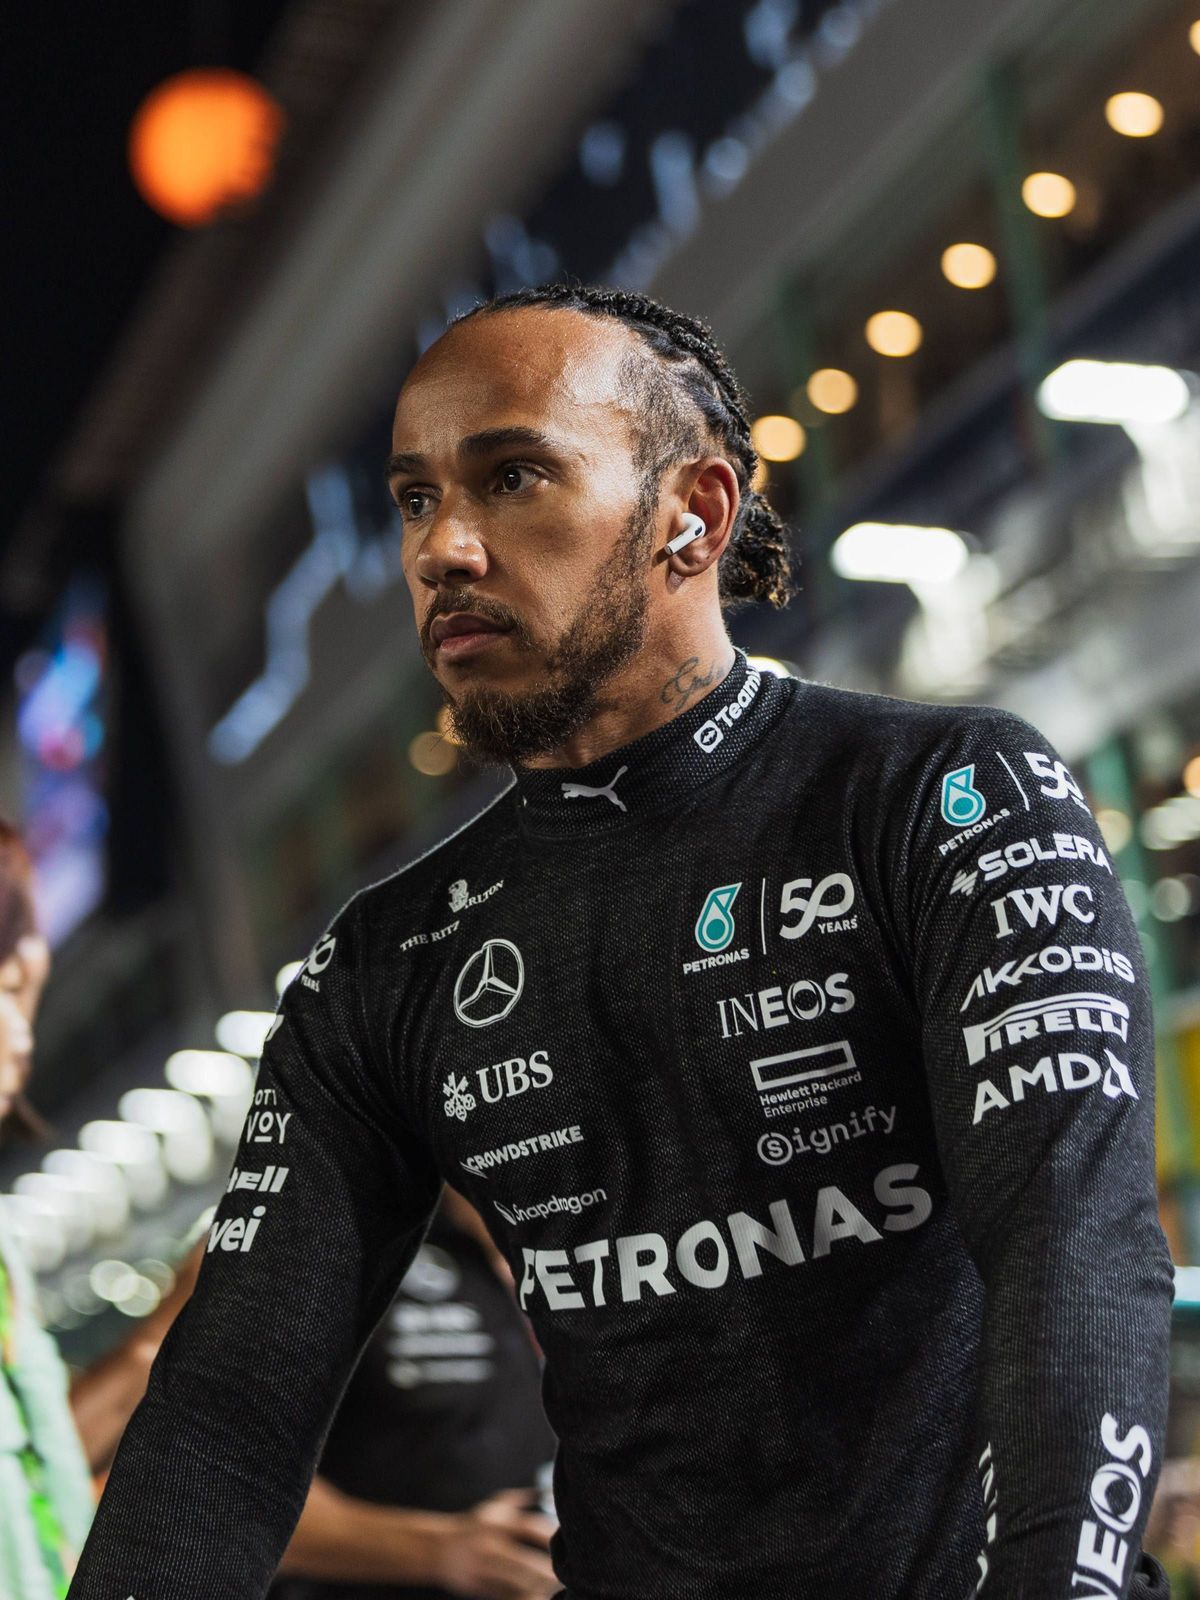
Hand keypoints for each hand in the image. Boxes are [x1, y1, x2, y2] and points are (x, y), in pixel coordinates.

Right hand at [428, 1487, 559, 1599]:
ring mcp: (482, 1567)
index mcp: (497, 1521)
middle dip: (547, 1570)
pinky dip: (521, 1596)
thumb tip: (550, 1492)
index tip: (568, 1543)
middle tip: (568, 1576)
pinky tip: (536, 1595)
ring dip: (537, 1587)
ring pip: (514, 1582)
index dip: (550, 1535)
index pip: (529, 1526)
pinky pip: (503, 1595)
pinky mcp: (477, 1586)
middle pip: (523, 1560)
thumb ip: (523, 1498)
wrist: (438, 1549)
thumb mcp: (495, 1506)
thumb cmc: (475, 1525)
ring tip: (556, 1589)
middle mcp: (489, 1543)